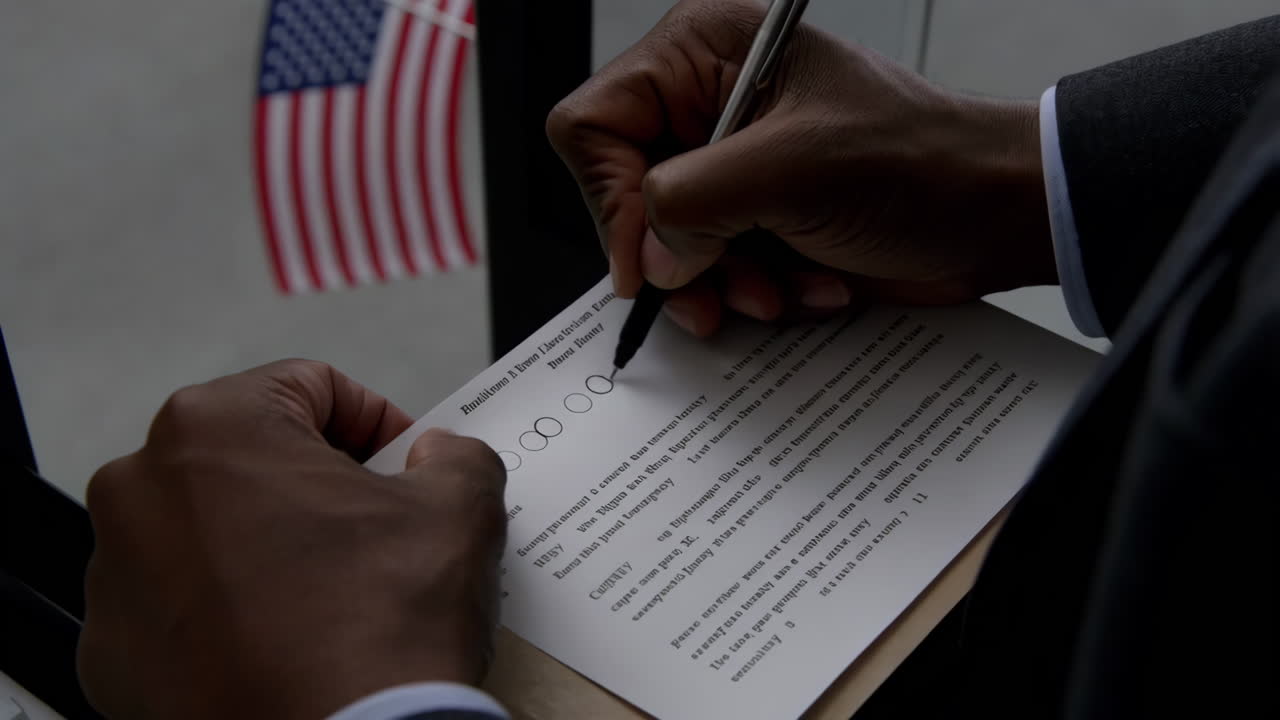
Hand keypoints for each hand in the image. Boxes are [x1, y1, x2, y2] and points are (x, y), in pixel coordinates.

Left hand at [77, 360, 505, 719]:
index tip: (402, 466)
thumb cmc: (379, 633)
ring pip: (211, 529)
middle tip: (374, 528)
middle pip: (252, 456)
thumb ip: (456, 455)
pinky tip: (288, 637)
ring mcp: (117, 577)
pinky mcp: (113, 654)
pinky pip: (180, 604)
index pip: (311, 388)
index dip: (376, 423)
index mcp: (213, 428)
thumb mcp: (459, 509)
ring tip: (332, 590)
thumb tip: (443, 457)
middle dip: (318, 483)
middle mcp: (140, 490)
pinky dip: (229, 609)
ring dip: (270, 544)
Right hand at [548, 0, 1053, 335]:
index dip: (611, 198)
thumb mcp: (794, 169)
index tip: (650, 259)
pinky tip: (806, 287)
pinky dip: (753, 291)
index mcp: (705, 53)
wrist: (992, 215)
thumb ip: (691, 202)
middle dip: (677, 256)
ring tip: (775, 291)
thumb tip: (645, 254)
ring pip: (664, 243)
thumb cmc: (920, 163)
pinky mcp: (752, 213)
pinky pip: (710, 268)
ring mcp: (729, 163)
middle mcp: (705, 104)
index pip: (596, 124)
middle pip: (624, 192)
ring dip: (719, 284)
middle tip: (715, 291)